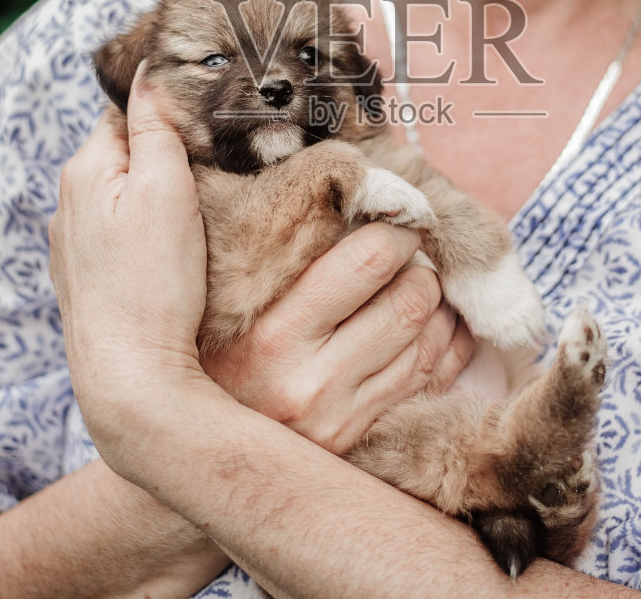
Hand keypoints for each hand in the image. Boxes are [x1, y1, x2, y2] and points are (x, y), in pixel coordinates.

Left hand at [49, 64, 212, 457]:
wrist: (128, 376)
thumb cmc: (153, 283)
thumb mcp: (166, 189)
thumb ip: (156, 126)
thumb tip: (149, 70)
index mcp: (87, 167)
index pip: (129, 110)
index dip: (173, 105)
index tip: (217, 108)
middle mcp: (69, 201)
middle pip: (127, 152)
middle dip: (167, 148)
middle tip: (225, 151)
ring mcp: (74, 244)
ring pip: (125, 196)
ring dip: (157, 191)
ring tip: (206, 200)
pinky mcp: (87, 280)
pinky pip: (121, 234)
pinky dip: (147, 229)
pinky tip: (178, 247)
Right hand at [203, 223, 476, 454]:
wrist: (192, 442)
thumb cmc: (210, 349)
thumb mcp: (229, 300)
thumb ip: (284, 253)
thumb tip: (358, 198)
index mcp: (271, 334)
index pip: (366, 262)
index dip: (395, 230)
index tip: (395, 217)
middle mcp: (308, 382)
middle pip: (407, 301)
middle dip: (420, 267)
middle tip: (409, 253)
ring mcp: (338, 418)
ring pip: (425, 342)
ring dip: (438, 304)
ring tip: (421, 282)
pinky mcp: (358, 440)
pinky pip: (428, 383)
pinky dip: (448, 345)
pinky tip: (441, 324)